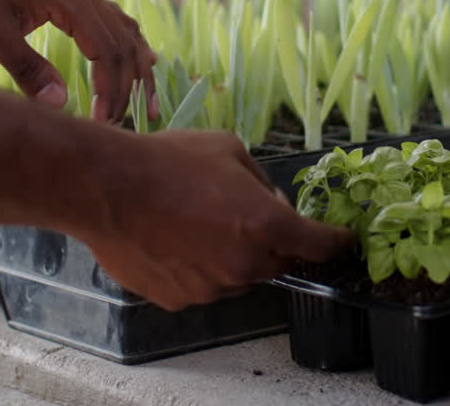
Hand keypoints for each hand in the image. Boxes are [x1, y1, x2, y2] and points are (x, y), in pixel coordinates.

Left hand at [0, 0, 155, 121]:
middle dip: (125, 87)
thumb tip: (61, 105)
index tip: (103, 123)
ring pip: (124, 30)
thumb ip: (27, 68)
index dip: (111, 91)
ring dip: (135, 68)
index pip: (107, 51)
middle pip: (123, 43)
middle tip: (116, 124)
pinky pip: (112, 18)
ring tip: (143, 105)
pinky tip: (142, 64)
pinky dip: (128, 46)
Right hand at [79, 130, 352, 310]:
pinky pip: (205, 285)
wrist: (107, 188)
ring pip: (239, 276)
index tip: (343, 240)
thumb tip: (272, 200)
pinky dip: (200, 268)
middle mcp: (244, 264)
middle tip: (242, 213)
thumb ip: (261, 182)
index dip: (336, 242)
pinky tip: (175, 239)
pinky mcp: (180, 299)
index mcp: (266, 225)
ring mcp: (211, 287)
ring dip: (233, 255)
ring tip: (198, 221)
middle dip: (271, 241)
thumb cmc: (168, 160)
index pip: (319, 246)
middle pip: (278, 262)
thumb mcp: (229, 150)